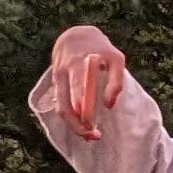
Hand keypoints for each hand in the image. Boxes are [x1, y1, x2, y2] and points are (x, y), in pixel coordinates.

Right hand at [37, 26, 127, 141]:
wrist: (74, 36)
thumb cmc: (100, 49)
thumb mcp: (116, 58)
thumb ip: (116, 80)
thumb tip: (109, 105)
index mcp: (78, 63)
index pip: (77, 87)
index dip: (83, 106)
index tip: (91, 123)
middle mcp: (63, 73)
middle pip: (65, 105)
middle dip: (78, 123)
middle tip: (93, 136)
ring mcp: (57, 80)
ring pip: (61, 109)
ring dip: (74, 125)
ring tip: (90, 135)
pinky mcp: (56, 86)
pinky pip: (61, 106)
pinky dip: (71, 119)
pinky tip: (83, 126)